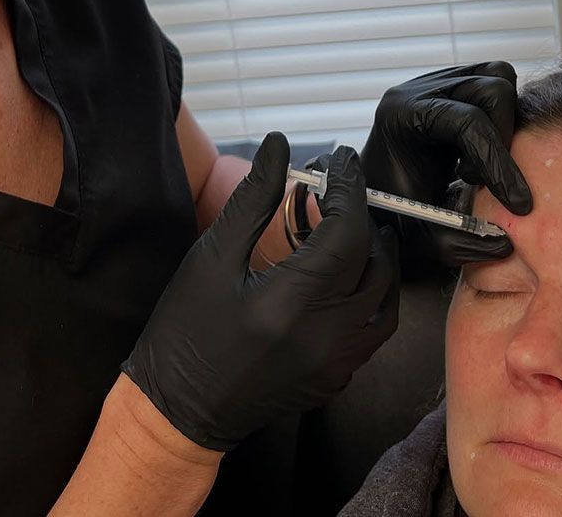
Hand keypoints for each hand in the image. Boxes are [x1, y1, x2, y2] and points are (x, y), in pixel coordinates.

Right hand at [122, 133, 398, 450]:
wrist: (176, 414)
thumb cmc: (186, 332)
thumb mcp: (211, 257)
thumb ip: (253, 200)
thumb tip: (279, 146)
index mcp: (292, 303)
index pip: (347, 231)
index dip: (349, 188)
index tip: (340, 160)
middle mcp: (326, 337)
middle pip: (374, 262)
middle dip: (362, 216)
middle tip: (336, 191)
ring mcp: (336, 365)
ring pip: (385, 299)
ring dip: (376, 257)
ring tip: (350, 228)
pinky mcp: (335, 381)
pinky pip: (372, 330)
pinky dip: (370, 295)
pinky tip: (344, 278)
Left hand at [359, 62, 531, 275]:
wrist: (375, 190)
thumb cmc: (390, 209)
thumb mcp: (418, 234)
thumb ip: (457, 242)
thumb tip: (505, 242)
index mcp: (402, 114)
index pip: (466, 121)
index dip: (497, 162)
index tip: (518, 205)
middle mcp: (420, 88)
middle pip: (491, 89)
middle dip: (501, 140)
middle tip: (478, 181)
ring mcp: (439, 80)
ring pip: (500, 77)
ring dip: (505, 124)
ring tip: (478, 164)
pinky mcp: (457, 84)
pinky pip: (498, 84)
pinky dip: (502, 117)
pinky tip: (480, 151)